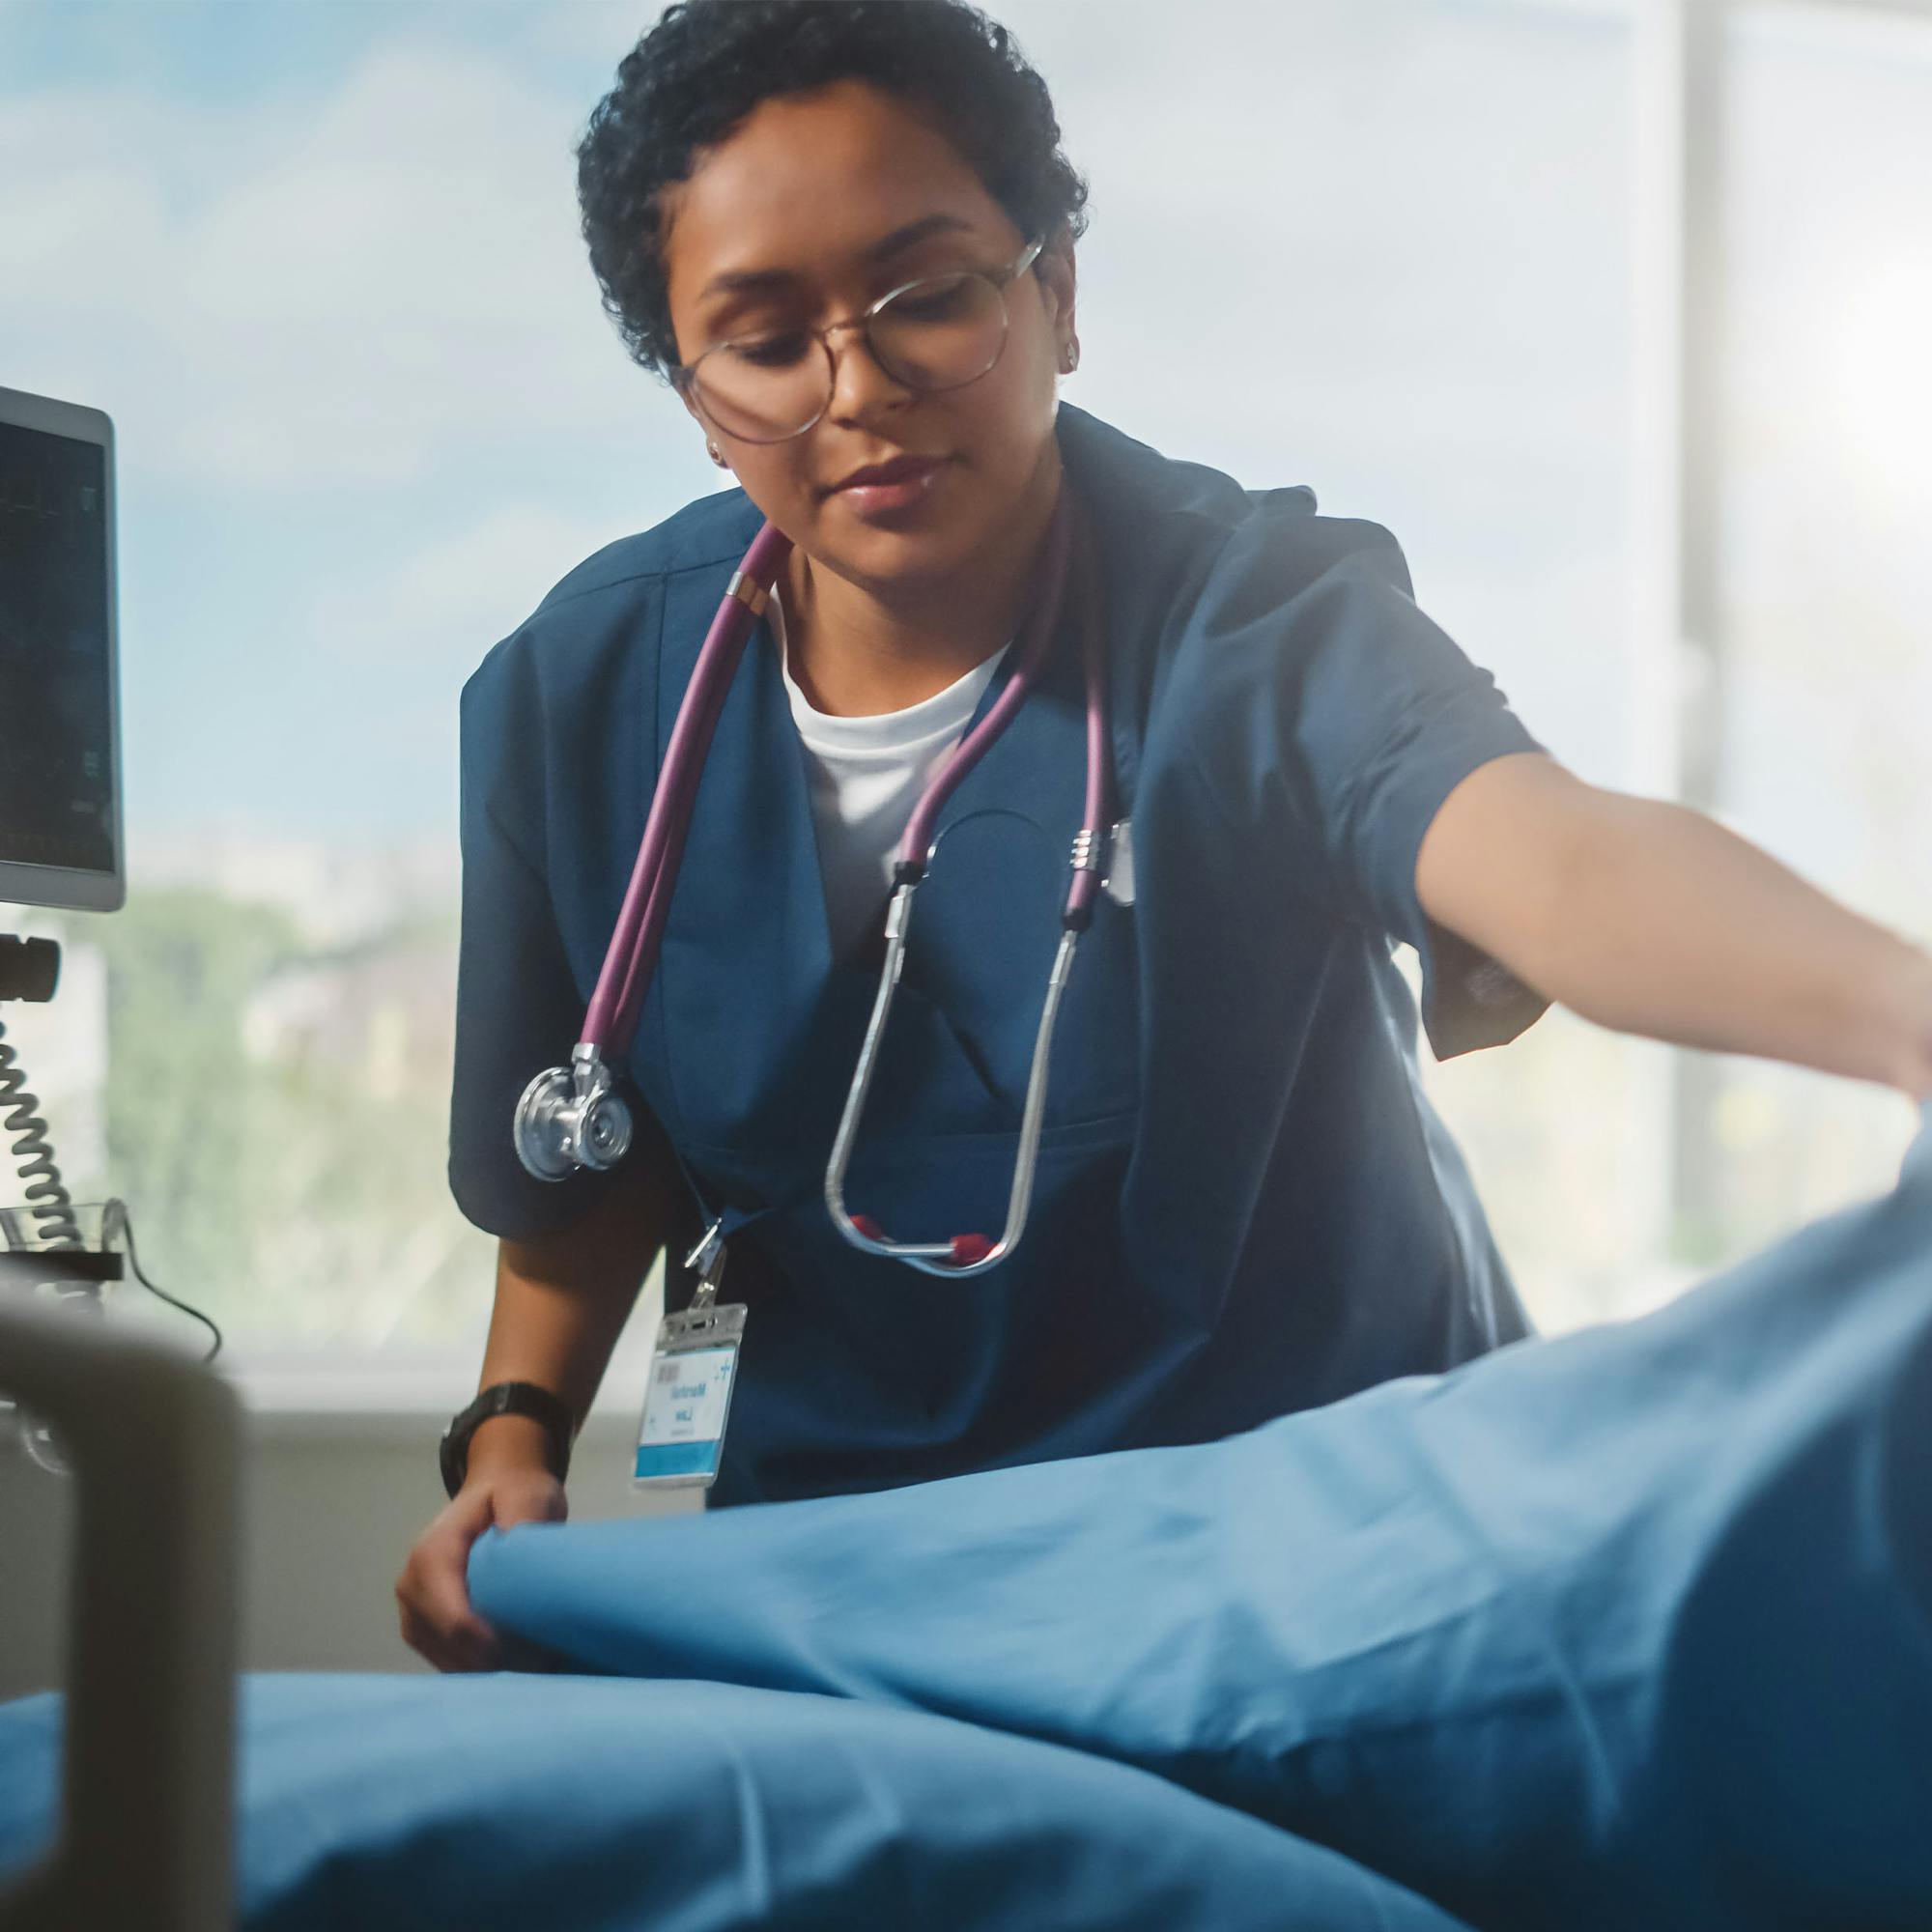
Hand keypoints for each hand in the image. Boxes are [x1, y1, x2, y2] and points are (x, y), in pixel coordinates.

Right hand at [395, 1426, 565, 1671]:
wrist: (494, 1493)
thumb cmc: (513, 1494)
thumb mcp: (526, 1494)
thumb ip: (524, 1518)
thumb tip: (518, 1553)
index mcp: (431, 1556)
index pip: (455, 1620)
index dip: (494, 1646)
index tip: (540, 1655)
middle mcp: (411, 1588)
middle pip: (450, 1647)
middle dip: (498, 1661)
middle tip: (548, 1662)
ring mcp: (412, 1612)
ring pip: (448, 1662)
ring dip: (490, 1669)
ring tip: (537, 1662)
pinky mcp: (421, 1629)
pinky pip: (448, 1662)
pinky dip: (480, 1668)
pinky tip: (517, 1662)